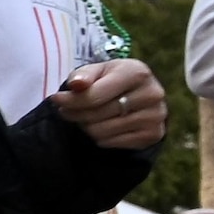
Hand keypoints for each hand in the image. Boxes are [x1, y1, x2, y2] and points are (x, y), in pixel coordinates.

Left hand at [56, 57, 170, 152]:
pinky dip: (100, 137)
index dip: (70, 100)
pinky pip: (112, 143)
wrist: (138, 95)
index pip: (94, 95)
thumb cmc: (111, 80)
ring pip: (101, 131)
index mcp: (137, 72)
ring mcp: (156, 116)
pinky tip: (103, 126)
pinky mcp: (154, 134)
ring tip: (87, 118)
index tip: (57, 100)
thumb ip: (83, 75)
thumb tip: (76, 84)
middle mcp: (152, 93)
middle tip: (68, 111)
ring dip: (87, 126)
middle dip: (76, 114)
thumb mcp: (97, 71)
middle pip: (96, 114)